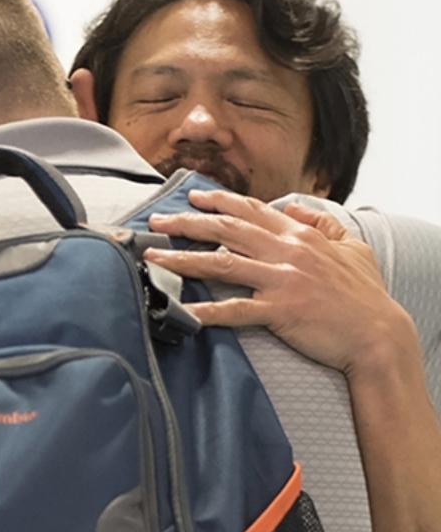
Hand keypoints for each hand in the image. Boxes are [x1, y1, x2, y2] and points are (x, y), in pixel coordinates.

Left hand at [143, 190, 405, 376]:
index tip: (192, 197)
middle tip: (157, 220)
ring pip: (221, 263)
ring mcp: (281, 279)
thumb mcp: (351, 245)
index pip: (251, 210)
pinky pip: (236, 309)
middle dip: (187, 223)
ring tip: (153, 258)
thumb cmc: (364, 292)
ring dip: (182, 260)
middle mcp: (285, 251)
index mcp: (299, 234)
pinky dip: (208, 311)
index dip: (219, 201)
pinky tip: (183, 311)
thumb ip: (321, 221)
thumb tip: (293, 205)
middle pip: (226, 230)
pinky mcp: (280, 309)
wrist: (378, 333)